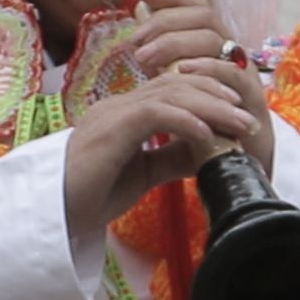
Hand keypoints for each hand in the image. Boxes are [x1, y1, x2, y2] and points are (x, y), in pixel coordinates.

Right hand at [61, 0, 272, 240]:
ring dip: (211, 107)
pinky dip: (185, 120)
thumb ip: (171, 158)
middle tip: (249, 118)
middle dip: (218, 98)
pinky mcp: (111, 129)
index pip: (173, 92)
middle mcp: (119, 106)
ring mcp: (113, 114)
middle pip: (178, 85)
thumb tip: (206, 151)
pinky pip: (155, 113)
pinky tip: (206, 133)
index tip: (237, 117)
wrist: (50, 214)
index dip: (209, 99)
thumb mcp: (142, 175)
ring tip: (239, 123)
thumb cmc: (88, 198)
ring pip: (171, 93)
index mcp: (125, 114)